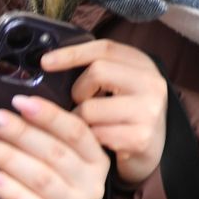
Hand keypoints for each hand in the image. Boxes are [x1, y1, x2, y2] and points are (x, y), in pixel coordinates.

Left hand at [0, 94, 107, 198]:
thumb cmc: (53, 193)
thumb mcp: (64, 165)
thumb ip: (50, 138)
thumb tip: (15, 106)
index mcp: (97, 159)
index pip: (76, 130)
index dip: (47, 114)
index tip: (17, 100)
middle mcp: (92, 183)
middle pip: (55, 151)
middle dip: (19, 131)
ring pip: (41, 177)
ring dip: (8, 157)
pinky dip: (9, 190)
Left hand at [43, 39, 168, 185]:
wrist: (153, 149)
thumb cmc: (127, 114)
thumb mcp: (122, 84)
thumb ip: (99, 72)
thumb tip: (51, 64)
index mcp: (144, 65)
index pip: (105, 48)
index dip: (72, 53)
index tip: (45, 62)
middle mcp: (151, 83)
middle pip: (97, 72)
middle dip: (78, 90)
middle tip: (80, 102)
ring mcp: (148, 110)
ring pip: (90, 108)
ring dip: (79, 119)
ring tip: (88, 124)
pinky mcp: (140, 137)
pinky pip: (96, 134)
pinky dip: (89, 138)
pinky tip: (97, 140)